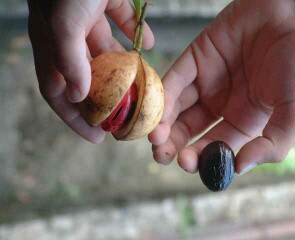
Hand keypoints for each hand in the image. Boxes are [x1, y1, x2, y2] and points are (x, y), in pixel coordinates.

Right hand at [27, 0, 153, 142]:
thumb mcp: (63, 24)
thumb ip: (68, 60)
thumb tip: (77, 95)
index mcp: (51, 47)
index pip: (58, 94)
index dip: (73, 119)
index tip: (96, 138)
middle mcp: (67, 37)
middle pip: (85, 79)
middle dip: (102, 101)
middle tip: (123, 120)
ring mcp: (86, 20)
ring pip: (105, 55)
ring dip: (122, 72)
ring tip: (140, 90)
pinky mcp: (104, 1)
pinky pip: (122, 23)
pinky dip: (135, 35)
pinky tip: (148, 45)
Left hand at [149, 0, 294, 174]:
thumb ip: (271, 144)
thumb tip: (239, 168)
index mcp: (244, 119)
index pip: (214, 144)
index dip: (199, 156)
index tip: (187, 163)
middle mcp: (223, 102)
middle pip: (190, 129)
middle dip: (173, 144)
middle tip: (161, 155)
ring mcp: (208, 80)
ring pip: (178, 107)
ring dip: (163, 123)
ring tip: (155, 137)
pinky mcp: (198, 57)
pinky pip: (177, 78)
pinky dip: (165, 94)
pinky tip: (159, 109)